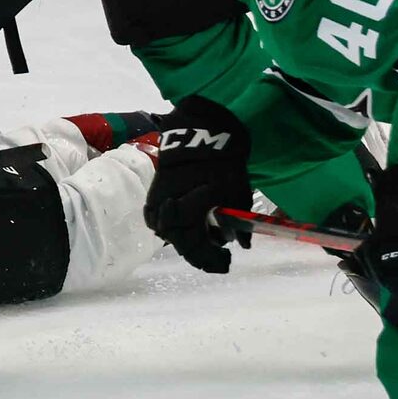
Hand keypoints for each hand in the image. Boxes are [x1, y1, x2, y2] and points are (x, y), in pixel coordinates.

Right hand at [140, 97, 252, 274]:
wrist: (201, 135)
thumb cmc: (222, 164)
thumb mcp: (238, 194)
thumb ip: (239, 224)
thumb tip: (244, 245)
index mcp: (188, 212)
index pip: (195, 248)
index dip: (211, 260)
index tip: (226, 264)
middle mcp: (168, 212)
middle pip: (182, 244)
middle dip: (201, 253)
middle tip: (220, 257)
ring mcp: (157, 203)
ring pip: (169, 234)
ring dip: (187, 240)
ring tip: (206, 240)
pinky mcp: (153, 195)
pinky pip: (159, 220)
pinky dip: (173, 227)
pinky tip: (187, 226)